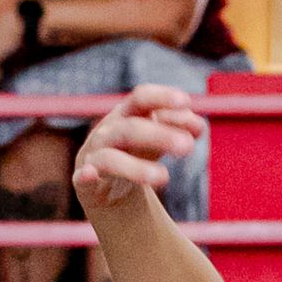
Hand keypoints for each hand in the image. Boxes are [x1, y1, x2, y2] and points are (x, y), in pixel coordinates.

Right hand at [71, 84, 206, 211]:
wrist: (110, 185)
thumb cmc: (139, 151)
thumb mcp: (160, 137)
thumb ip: (180, 127)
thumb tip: (199, 125)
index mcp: (128, 114)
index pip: (141, 98)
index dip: (161, 97)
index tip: (186, 102)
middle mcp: (109, 130)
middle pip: (131, 129)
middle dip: (159, 136)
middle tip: (188, 147)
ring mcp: (95, 154)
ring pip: (111, 158)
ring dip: (136, 167)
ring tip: (164, 177)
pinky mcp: (83, 180)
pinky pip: (82, 177)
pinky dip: (85, 175)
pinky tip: (89, 175)